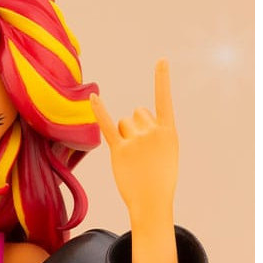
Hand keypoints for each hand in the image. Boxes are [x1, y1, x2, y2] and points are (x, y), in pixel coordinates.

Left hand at [90, 59, 178, 223]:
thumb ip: (154, 132)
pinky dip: (100, 111)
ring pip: (123, 123)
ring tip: (132, 157)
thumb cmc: (160, 178)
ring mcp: (136, 141)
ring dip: (124, 135)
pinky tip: (93, 97)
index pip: (164, 100)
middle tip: (141, 151)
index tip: (161, 60)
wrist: (152, 203)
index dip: (162, 80)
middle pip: (137, 113)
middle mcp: (153, 132)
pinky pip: (108, 126)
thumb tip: (134, 120)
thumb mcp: (167, 153)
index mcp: (169, 132)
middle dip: (135, 127)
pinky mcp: (119, 150)